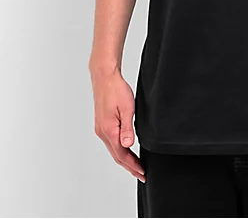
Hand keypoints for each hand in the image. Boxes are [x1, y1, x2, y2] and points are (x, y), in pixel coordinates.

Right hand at [90, 68, 145, 182]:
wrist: (105, 77)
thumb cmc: (116, 89)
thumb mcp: (127, 108)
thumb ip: (128, 128)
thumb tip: (128, 145)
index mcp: (109, 130)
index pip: (122, 154)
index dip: (133, 165)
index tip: (142, 172)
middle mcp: (102, 132)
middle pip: (117, 155)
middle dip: (129, 166)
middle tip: (141, 174)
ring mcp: (101, 128)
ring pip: (114, 150)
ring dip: (124, 159)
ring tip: (135, 166)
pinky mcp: (102, 124)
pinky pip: (111, 142)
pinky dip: (119, 150)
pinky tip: (126, 150)